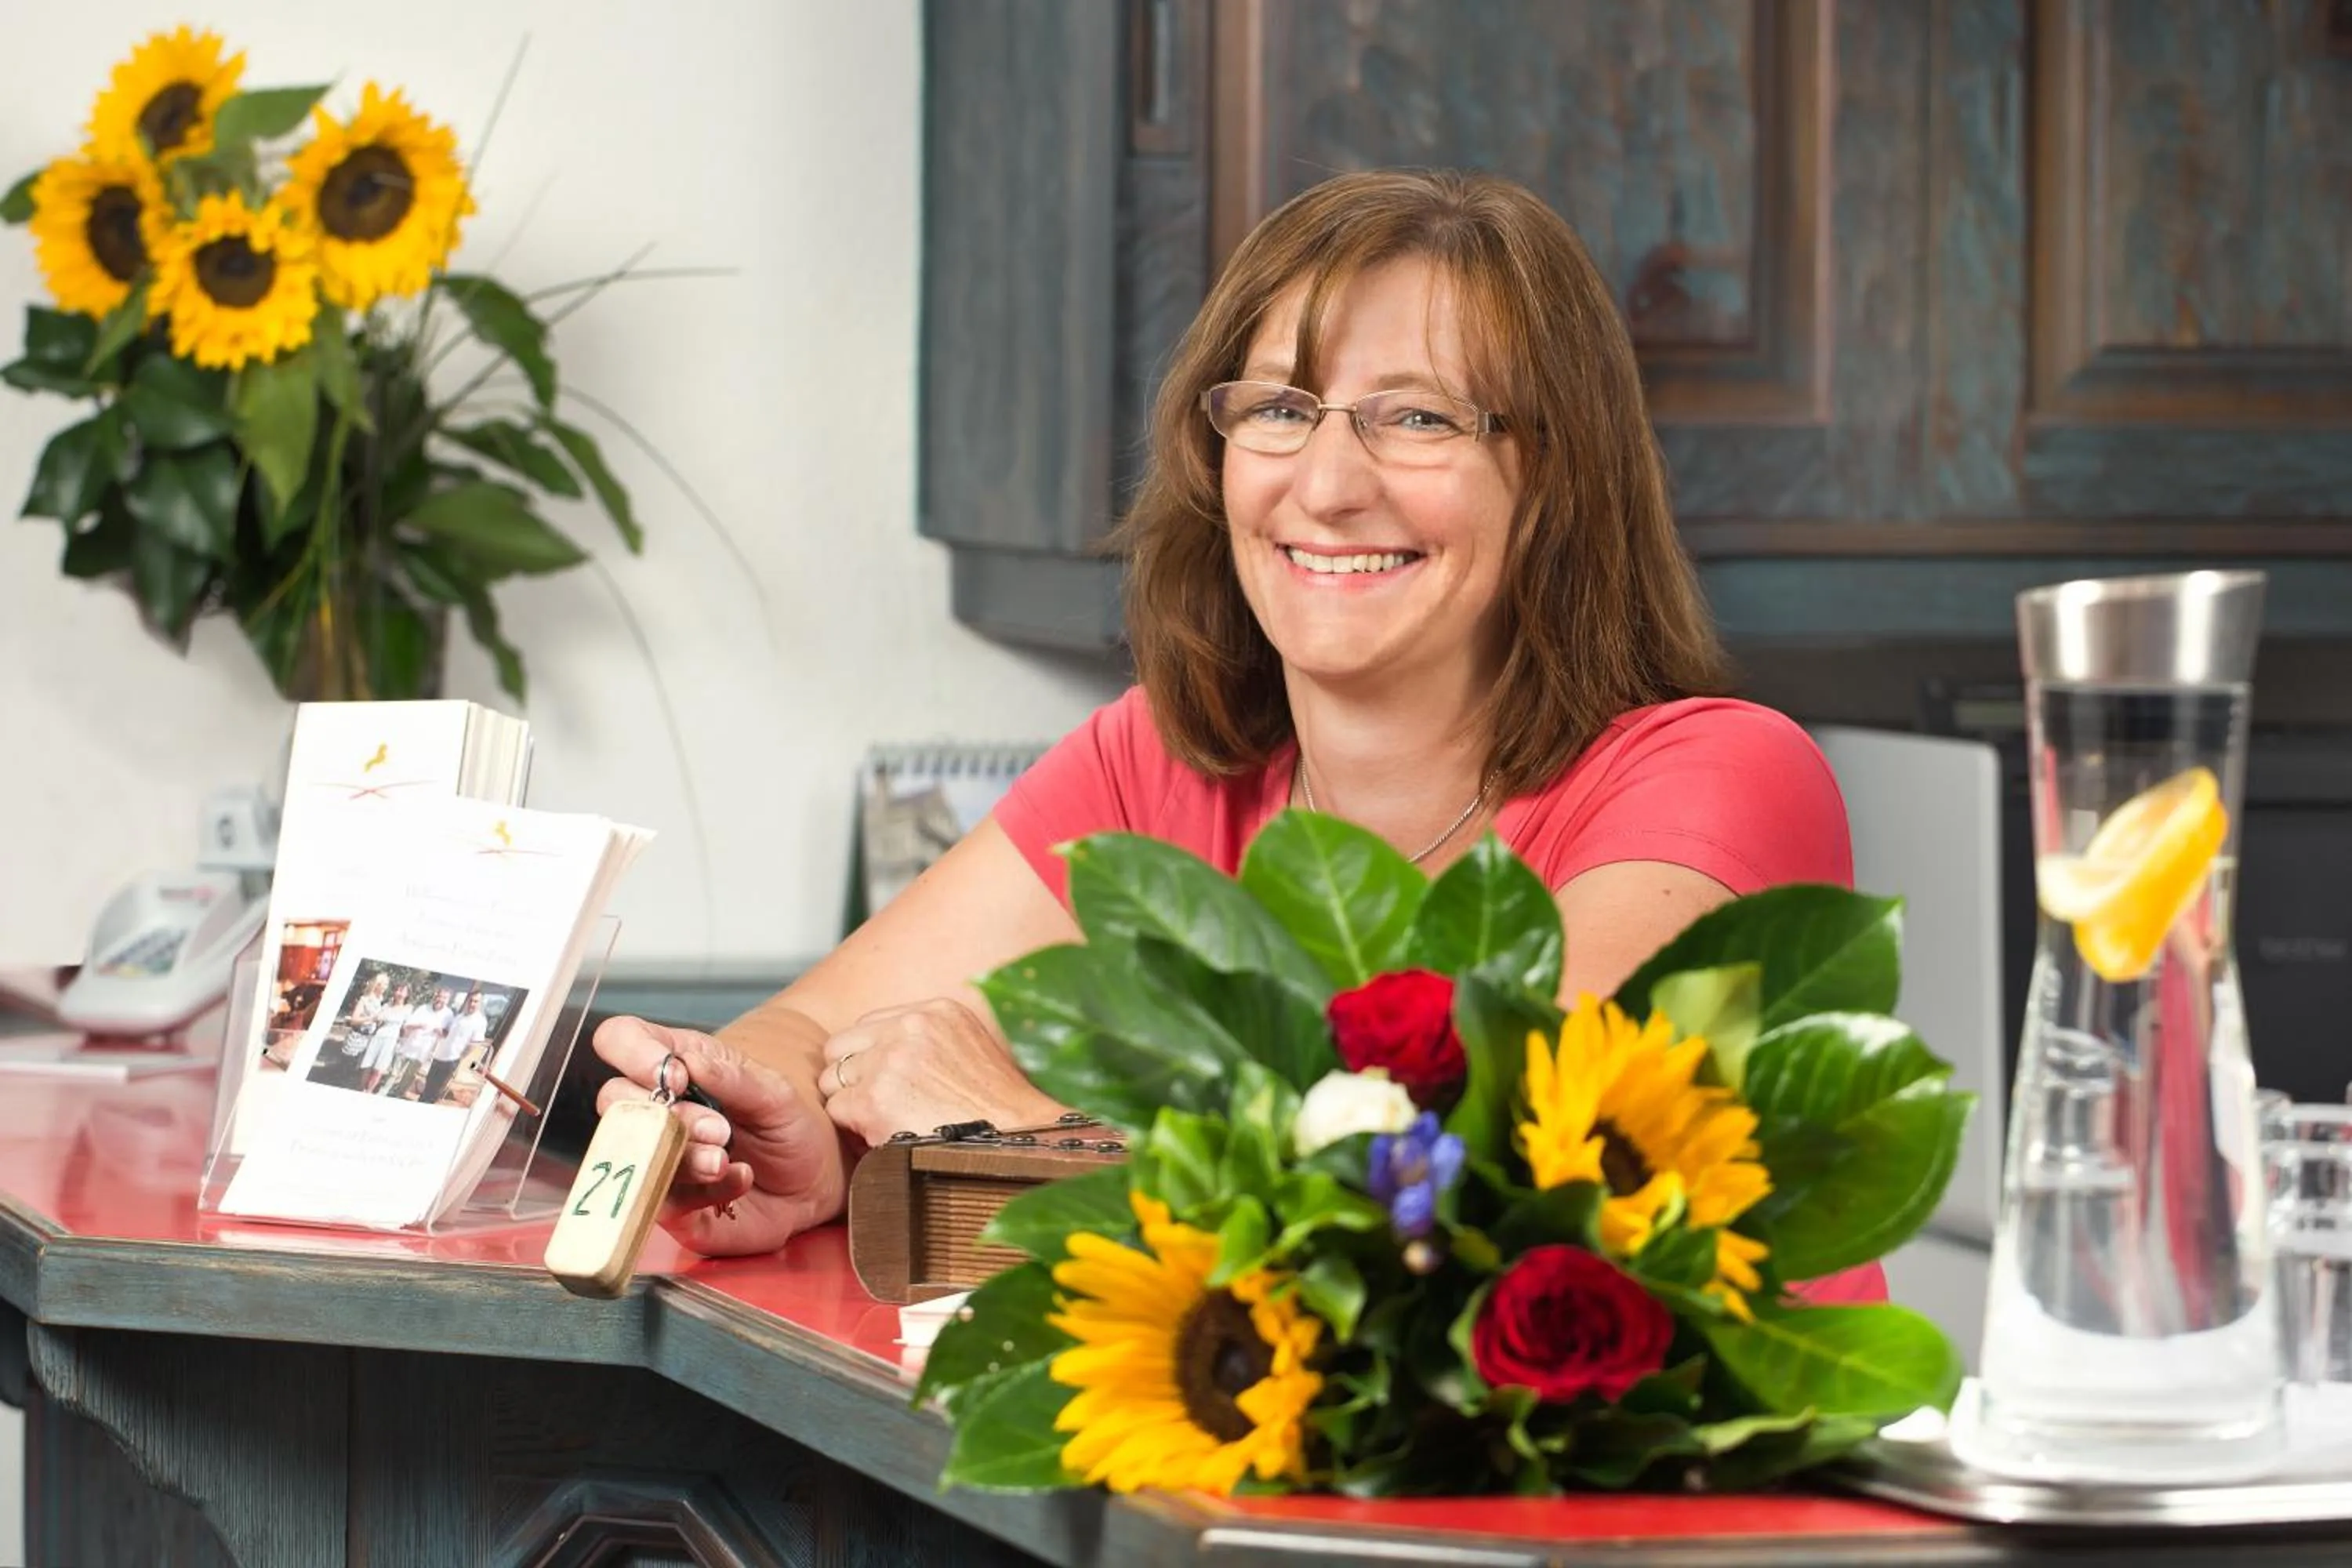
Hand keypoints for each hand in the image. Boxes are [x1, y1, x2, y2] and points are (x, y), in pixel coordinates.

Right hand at [592, 1015, 844, 1255]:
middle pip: (614, 1098)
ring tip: (726, 1159)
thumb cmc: (786, 1125)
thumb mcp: (774, 1093)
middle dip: (667, 1114)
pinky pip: (664, 1199)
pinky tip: (740, 1179)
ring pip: (636, 1153)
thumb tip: (686, 1062)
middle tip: (719, 1129)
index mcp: (675, 1065)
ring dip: (685, 1156)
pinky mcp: (668, 1203)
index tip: (676, 1077)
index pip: (621, 1039)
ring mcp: (655, 1157)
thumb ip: (732, 1077)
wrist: (811, 1182)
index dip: (633, 1052)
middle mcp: (655, 1109)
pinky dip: (705, 1190)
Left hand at [815, 998, 1061, 1145]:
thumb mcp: (969, 1047)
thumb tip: (887, 1047)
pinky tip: (886, 1136)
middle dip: (852, 1074)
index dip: (870, 1055)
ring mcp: (889, 1062)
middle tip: (877, 1102)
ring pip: (833, 1078)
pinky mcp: (874, 1099)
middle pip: (842, 1045)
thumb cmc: (999, 1108)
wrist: (1017, 1142)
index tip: (886, 1080)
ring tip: (887, 1120)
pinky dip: (855, 1128)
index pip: (870, 1023)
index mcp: (935, 1010)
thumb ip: (929, 1038)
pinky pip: (837, 1110)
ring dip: (851, 1102)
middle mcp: (909, 1027)